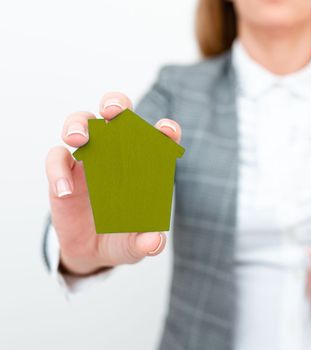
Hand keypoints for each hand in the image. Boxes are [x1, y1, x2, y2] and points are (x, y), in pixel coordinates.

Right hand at [45, 92, 181, 275]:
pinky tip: (64, 191)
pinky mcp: (65, 170)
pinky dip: (58, 170)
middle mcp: (119, 152)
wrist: (91, 250)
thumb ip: (146, 243)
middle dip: (117, 105)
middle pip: (118, 115)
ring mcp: (90, 157)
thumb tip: (154, 242)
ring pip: (83, 122)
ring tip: (79, 139)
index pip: (159, 139)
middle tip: (114, 111)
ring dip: (80, 124)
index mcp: (146, 164)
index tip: (167, 130)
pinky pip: (57, 158)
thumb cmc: (122, 237)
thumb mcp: (135, 245)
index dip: (165, 130)